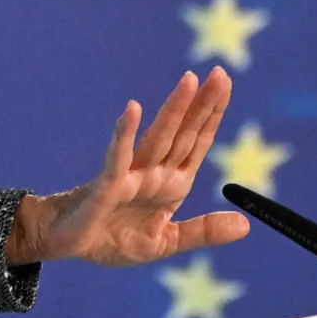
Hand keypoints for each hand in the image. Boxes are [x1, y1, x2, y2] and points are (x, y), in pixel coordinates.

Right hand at [7, 67, 248, 266]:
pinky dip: (125, 133)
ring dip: (174, 109)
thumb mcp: (166, 242)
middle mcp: (154, 173)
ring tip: (189, 80)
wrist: (70, 245)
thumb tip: (246, 224)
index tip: (225, 84)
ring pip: (158, 138)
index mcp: (172, 184)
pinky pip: (117, 157)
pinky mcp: (107, 185)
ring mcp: (130, 176)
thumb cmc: (112, 239)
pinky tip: (133, 110)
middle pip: (183, 133)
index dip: (212, 114)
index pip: (197, 142)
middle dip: (202, 104)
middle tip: (219, 72)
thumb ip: (203, 231)